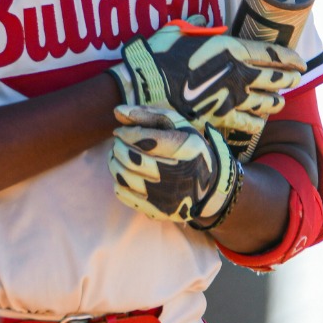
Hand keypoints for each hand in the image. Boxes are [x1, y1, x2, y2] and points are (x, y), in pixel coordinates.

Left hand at [109, 104, 241, 230]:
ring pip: (124, 177)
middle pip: (131, 158)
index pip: (145, 140)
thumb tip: (116, 111)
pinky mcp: (158, 210)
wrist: (208, 187)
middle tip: (118, 143)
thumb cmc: (187, 149)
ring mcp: (168, 196)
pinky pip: (123, 194)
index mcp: (186, 149)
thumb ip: (147, 115)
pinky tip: (125, 173)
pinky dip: (118, 181)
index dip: (126, 134)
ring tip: (118, 156)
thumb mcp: (176, 126)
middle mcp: (179, 175)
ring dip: (114, 163)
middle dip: (118, 147)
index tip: (120, 131)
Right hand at [112, 25, 302, 158]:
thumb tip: (201, 23)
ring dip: (274, 101)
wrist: (144, 89)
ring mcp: (231, 98)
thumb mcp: (176, 31)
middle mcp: (238, 74)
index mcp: (231, 50)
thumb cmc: (159, 56)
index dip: (289, 58)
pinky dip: (257, 122)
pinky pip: (248, 123)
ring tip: (279, 101)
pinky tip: (260, 122)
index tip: (300, 61)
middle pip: (274, 78)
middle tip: (296, 79)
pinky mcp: (221, 118)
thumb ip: (194, 27)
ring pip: (265, 102)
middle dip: (288, 79)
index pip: (271, 53)